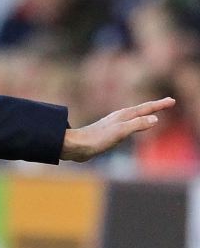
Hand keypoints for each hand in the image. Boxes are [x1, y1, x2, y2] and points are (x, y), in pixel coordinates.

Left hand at [61, 97, 175, 161]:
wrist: (75, 146)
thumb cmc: (96, 139)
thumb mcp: (120, 132)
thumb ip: (137, 124)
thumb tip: (155, 119)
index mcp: (123, 116)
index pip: (146, 109)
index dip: (159, 105)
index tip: (172, 101)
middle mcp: (118, 117)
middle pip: (141, 110)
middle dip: (155, 106)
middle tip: (168, 102)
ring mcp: (113, 124)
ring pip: (133, 116)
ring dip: (145, 113)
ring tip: (152, 112)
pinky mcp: (107, 132)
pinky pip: (127, 124)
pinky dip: (135, 122)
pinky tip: (130, 126)